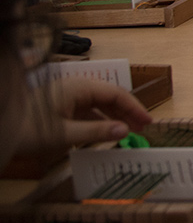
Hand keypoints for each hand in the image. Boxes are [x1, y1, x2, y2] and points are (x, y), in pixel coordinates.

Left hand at [14, 77, 152, 154]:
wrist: (1, 129)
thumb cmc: (29, 130)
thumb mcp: (64, 134)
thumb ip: (97, 132)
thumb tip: (125, 130)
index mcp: (79, 88)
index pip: (116, 94)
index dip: (134, 108)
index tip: (148, 122)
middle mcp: (76, 88)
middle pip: (109, 97)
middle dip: (128, 112)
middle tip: (143, 128)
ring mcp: (68, 97)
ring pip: (99, 105)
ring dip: (115, 117)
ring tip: (129, 131)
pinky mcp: (61, 107)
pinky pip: (87, 112)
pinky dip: (99, 122)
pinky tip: (105, 134)